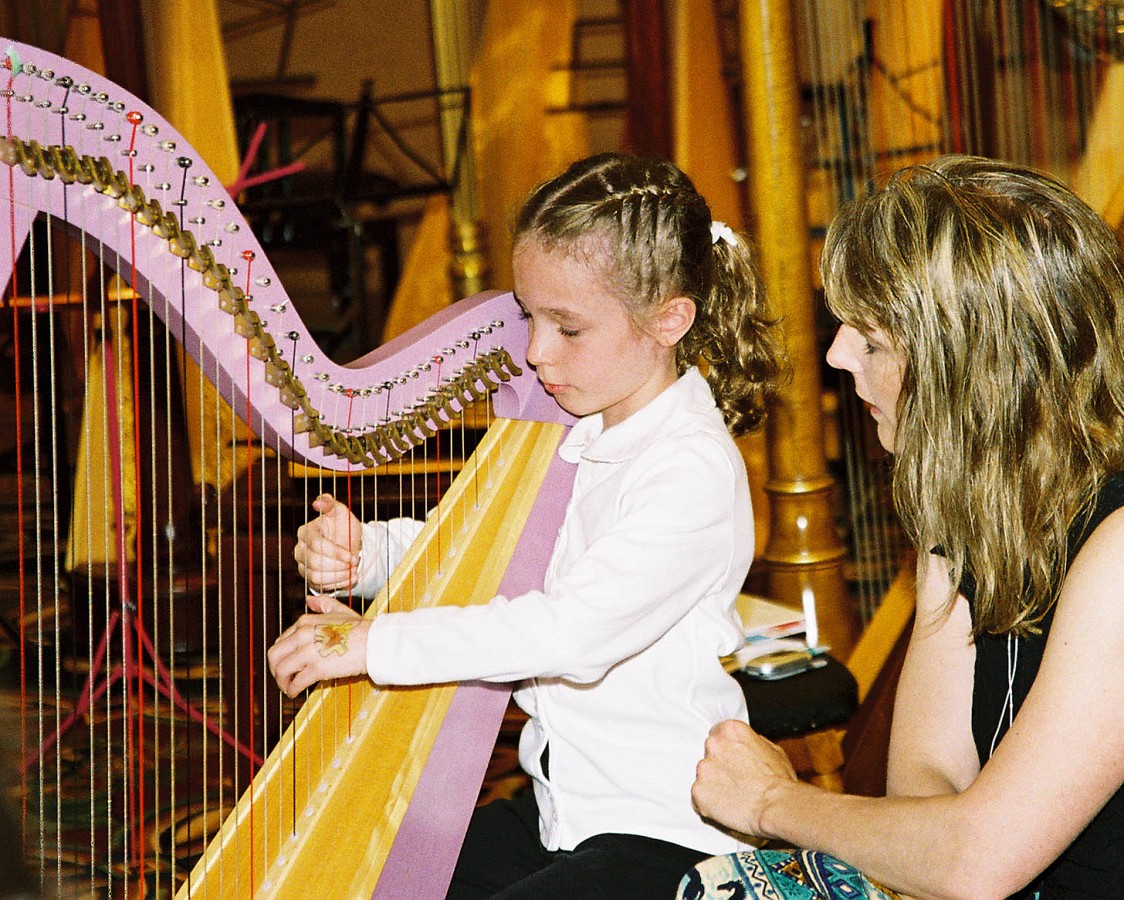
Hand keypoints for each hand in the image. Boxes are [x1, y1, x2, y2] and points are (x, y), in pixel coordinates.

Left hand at [267, 594, 369, 696]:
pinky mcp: (316, 668)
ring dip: (282, 682)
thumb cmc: (361, 629)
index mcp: (305, 622)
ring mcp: (308, 652)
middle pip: (275, 655)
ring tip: (288, 688)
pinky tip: (296, 694)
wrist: (374, 642)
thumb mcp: (340, 611)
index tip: (288, 663)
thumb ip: (323, 604)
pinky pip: (296, 682)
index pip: (282, 640)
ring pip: (281, 670)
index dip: (282, 655)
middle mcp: (302, 635)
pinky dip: (292, 691)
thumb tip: (309, 599)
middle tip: (283, 678)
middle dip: (275, 669)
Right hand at [294, 493, 362, 591]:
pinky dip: (337, 584)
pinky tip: (350, 579)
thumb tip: (317, 503)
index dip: (335, 552)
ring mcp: (303, 565)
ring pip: (316, 576)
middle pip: (314, 562)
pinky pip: (319, 586)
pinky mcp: (309, 579)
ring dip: (338, 575)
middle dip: (338, 564)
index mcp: (305, 532)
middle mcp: (300, 549)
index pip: (316, 544)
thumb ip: (330, 504)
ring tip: (353, 571)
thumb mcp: (341, 512)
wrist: (349, 544)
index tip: (352, 556)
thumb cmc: (344, 526)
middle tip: (354, 563)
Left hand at [691, 719, 797, 837]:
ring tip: (734, 796)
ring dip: (713, 785)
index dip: (726, 751)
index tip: (732, 761)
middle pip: (709, 754)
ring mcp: (703, 768)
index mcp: (730, 730)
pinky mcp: (698, 791)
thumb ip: (751, 742)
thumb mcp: (772, 750)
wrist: (777, 807)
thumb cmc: (779, 782)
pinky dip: (709, 803)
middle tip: (736, 781)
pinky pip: (699, 796)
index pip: (718, 735)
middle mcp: (713, 745)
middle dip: (719, 767)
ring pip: (704, 776)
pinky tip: (727, 806)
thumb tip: (744, 745)